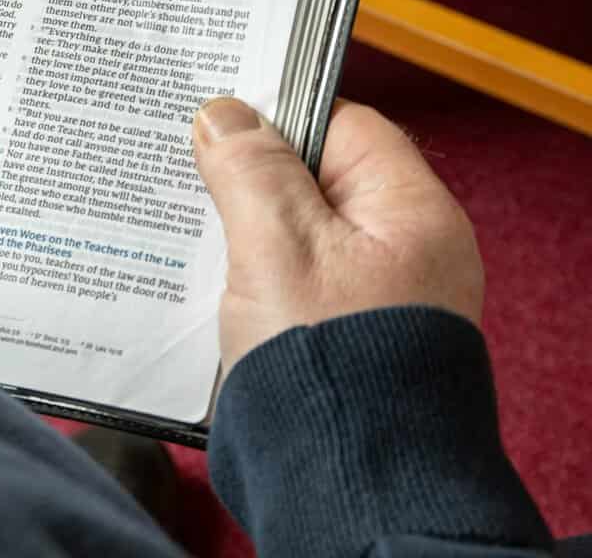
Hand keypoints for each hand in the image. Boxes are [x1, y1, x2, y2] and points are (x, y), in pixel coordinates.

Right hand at [192, 97, 482, 376]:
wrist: (344, 481)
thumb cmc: (329, 365)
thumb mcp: (277, 245)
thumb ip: (251, 169)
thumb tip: (226, 114)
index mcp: (411, 215)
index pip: (344, 126)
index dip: (278, 114)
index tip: (215, 112)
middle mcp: (401, 254)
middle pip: (312, 182)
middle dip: (246, 176)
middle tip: (184, 168)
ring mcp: (370, 300)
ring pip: (292, 235)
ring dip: (238, 231)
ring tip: (181, 227)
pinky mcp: (335, 340)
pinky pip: (286, 284)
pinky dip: (244, 277)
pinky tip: (199, 282)